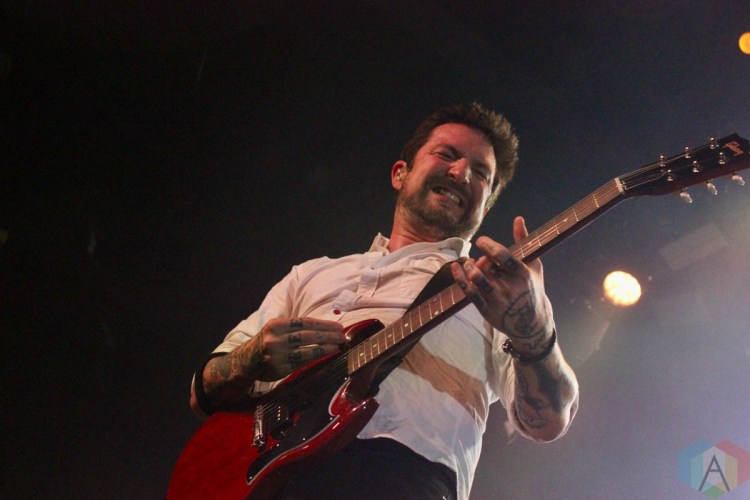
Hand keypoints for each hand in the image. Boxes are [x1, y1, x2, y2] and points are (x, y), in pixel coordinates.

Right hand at [234, 317, 344, 381]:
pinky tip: (326, 356)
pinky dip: (315, 358)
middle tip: (342, 336)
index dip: (323, 324)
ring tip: (338, 346)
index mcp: (276, 325)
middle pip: (307, 336)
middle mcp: (276, 339)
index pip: (305, 322)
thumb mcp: (277, 329)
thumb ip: (296, 327)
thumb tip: (325, 327)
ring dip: (325, 348)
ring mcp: (277, 355)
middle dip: (328, 335)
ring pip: (306, 350)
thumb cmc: (269, 341)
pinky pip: (301, 363)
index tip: (338, 326)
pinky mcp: (279, 369)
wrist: (247, 360)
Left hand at [451, 216, 552, 342]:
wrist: (531, 324)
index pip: (502, 256)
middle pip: (487, 266)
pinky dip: (459, 278)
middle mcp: (510, 288)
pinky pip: (469, 292)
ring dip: (469, 267)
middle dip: (482, 259)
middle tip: (484, 260)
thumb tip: (518, 218)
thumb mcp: (534, 265)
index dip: (488, 245)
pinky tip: (455, 267)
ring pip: (476, 278)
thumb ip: (523, 241)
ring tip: (470, 263)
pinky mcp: (486, 310)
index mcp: (523, 275)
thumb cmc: (532, 288)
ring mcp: (497, 300)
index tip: (481, 241)